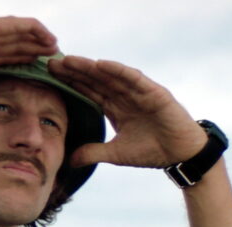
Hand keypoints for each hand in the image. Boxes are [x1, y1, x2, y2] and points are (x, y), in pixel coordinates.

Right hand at [0, 17, 57, 132]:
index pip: (0, 61)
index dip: (18, 65)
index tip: (34, 73)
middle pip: (13, 47)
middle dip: (32, 52)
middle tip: (52, 60)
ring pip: (19, 36)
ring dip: (38, 40)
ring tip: (56, 47)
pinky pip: (18, 26)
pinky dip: (35, 30)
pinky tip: (50, 37)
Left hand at [48, 56, 207, 167]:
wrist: (181, 155)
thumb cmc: (153, 151)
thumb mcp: (116, 154)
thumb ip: (94, 153)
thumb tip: (70, 161)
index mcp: (115, 107)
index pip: (89, 91)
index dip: (71, 83)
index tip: (50, 76)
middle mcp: (125, 96)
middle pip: (96, 80)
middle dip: (75, 71)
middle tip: (52, 62)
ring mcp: (139, 93)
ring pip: (111, 76)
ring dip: (91, 67)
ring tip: (70, 60)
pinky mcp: (154, 93)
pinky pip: (134, 79)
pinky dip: (119, 71)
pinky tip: (102, 64)